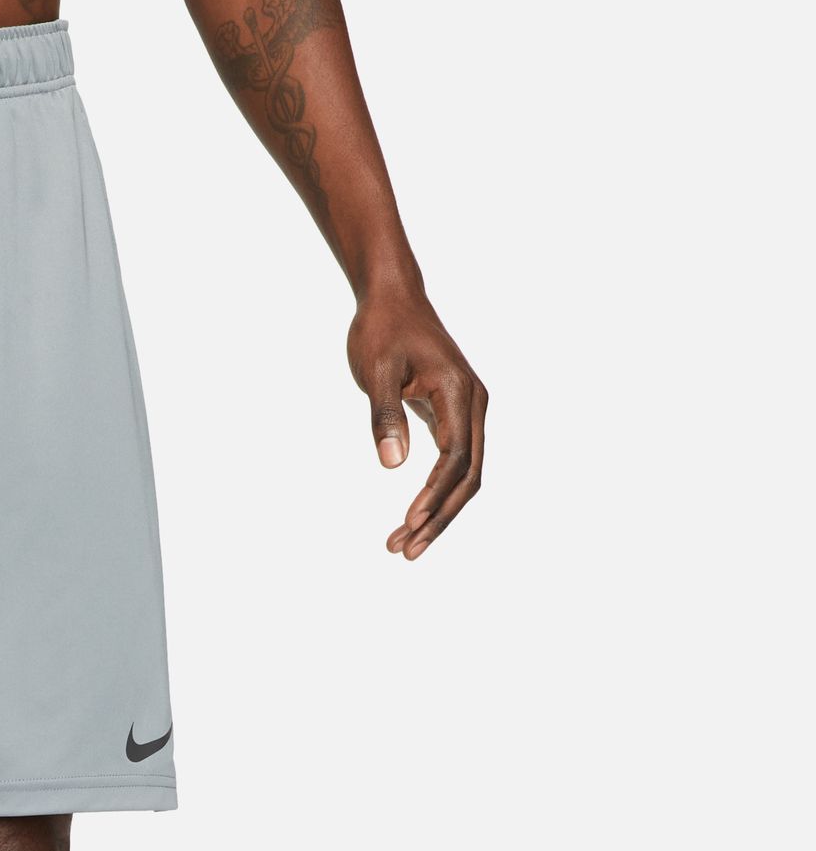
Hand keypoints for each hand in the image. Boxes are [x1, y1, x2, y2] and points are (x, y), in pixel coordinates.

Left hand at [347, 286, 486, 560]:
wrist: (392, 298)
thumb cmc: (382, 330)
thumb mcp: (377, 372)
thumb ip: (385, 416)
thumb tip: (392, 465)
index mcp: (460, 393)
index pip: (455, 458)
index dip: (434, 495)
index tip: (409, 522)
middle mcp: (474, 405)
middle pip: (467, 476)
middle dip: (438, 518)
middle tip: (403, 552)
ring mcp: (468, 412)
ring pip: (463, 475)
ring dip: (437, 513)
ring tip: (402, 545)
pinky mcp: (454, 417)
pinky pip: (453, 465)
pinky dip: (435, 494)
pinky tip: (412, 518)